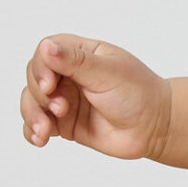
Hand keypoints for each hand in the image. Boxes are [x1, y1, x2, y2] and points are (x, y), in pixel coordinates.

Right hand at [20, 35, 169, 158]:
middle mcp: (68, 74)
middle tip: (59, 108)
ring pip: (32, 102)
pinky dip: (33, 131)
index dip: (41, 68)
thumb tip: (46, 47)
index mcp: (80, 54)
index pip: (45, 52)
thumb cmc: (138, 93)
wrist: (155, 128)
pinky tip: (39, 139)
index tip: (49, 85)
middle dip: (39, 94)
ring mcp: (64, 99)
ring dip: (33, 115)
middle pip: (34, 77)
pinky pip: (38, 125)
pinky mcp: (64, 124)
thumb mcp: (108, 73)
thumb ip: (76, 61)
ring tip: (45, 130)